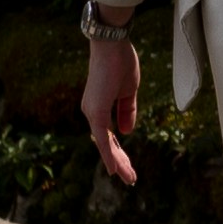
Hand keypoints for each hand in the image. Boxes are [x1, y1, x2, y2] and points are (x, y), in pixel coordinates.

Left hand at [81, 24, 143, 188]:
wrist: (112, 44)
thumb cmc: (120, 62)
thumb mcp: (128, 91)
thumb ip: (127, 111)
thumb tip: (126, 132)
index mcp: (99, 108)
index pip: (110, 136)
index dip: (118, 151)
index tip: (126, 166)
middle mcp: (91, 113)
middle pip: (107, 144)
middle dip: (120, 161)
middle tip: (131, 179)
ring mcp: (92, 113)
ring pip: (105, 144)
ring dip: (118, 162)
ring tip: (129, 178)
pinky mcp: (96, 111)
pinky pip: (103, 138)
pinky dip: (109, 154)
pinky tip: (114, 168)